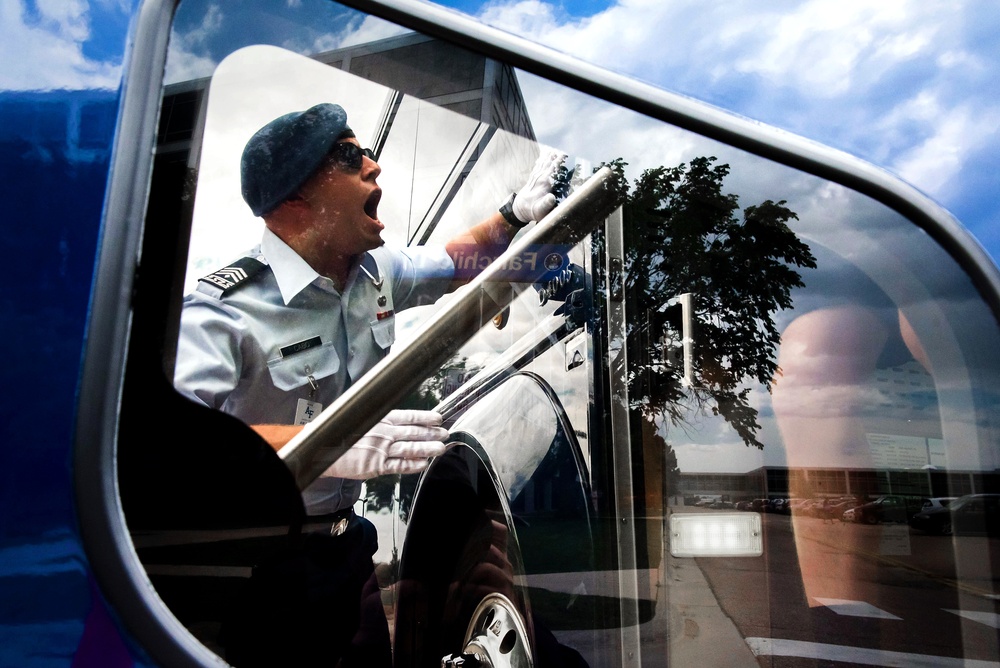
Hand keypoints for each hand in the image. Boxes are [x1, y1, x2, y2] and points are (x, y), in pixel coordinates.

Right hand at [323, 410, 450, 479]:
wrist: (321, 449)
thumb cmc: (337, 432)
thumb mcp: (359, 418)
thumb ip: (378, 421)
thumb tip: (393, 421)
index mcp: (380, 419)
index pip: (409, 416)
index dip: (425, 417)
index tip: (438, 418)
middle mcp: (384, 433)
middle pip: (414, 432)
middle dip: (432, 433)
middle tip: (444, 434)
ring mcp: (382, 450)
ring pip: (411, 449)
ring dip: (428, 448)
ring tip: (440, 448)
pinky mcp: (377, 466)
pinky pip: (400, 465)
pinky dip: (413, 464)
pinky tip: (424, 463)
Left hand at [512, 150, 565, 223]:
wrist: (519, 210)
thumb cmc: (532, 211)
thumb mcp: (541, 209)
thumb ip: (546, 204)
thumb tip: (551, 197)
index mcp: (543, 184)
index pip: (552, 170)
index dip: (558, 162)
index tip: (564, 154)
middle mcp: (539, 179)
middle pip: (547, 165)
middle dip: (554, 158)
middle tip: (561, 151)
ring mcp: (534, 179)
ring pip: (542, 165)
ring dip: (547, 158)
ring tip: (552, 152)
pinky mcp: (531, 181)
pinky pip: (536, 168)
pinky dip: (539, 162)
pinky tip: (541, 159)